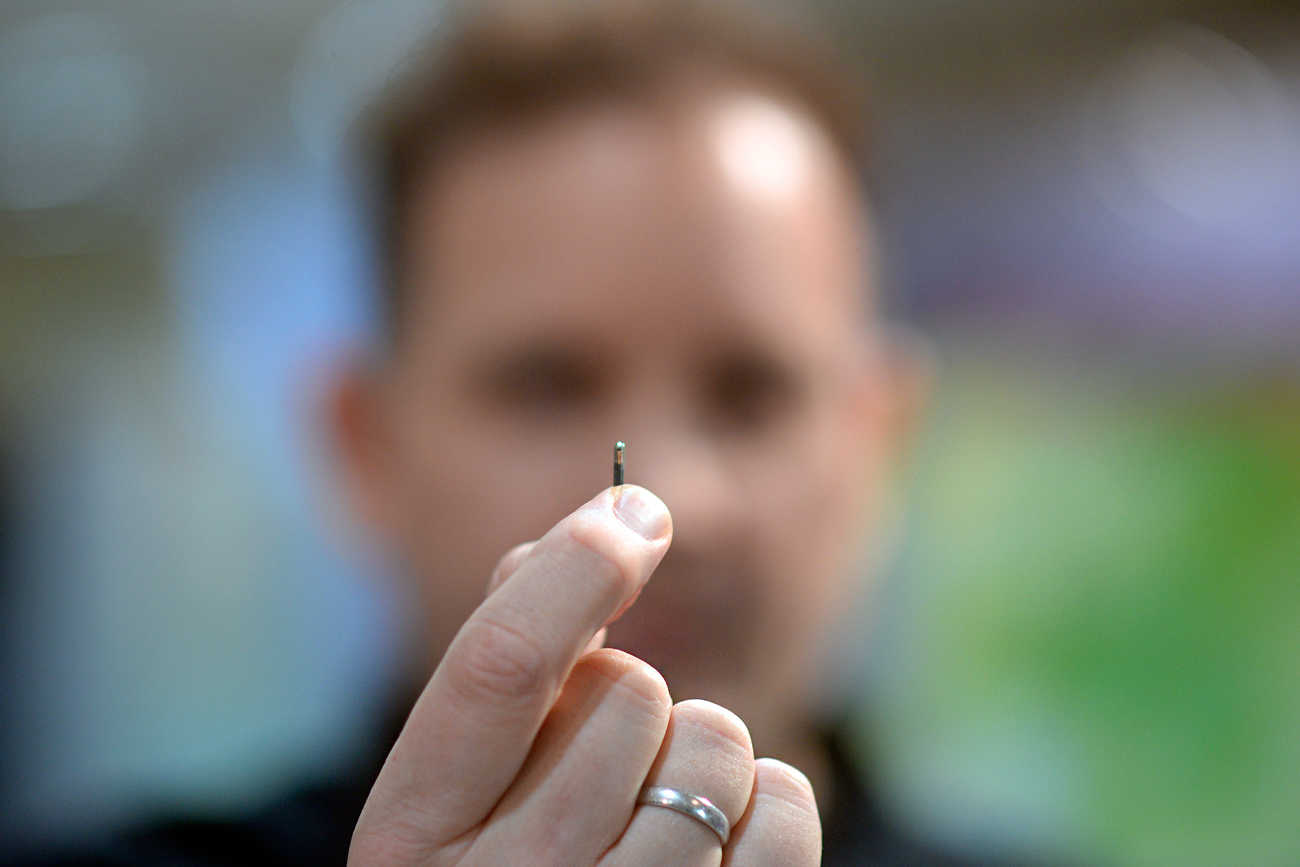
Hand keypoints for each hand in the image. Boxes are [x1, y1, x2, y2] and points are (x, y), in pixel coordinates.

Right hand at [348, 486, 820, 865]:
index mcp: (412, 836)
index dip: (575, 567)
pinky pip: (786, 805)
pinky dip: (773, 800)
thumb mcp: (464, 793)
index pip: (501, 666)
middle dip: (637, 700)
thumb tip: (566, 537)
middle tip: (606, 766)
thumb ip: (503, 667)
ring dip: (702, 754)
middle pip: (631, 694)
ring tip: (656, 815)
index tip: (636, 505)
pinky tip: (723, 838)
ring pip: (716, 741)